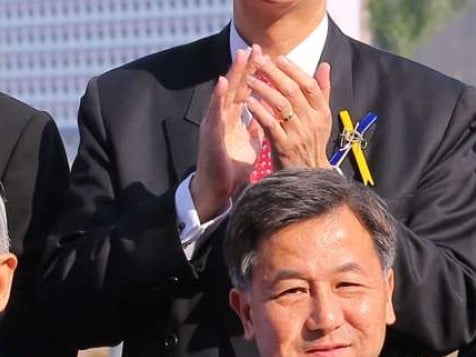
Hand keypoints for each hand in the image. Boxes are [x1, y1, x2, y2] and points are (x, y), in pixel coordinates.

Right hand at [191, 49, 261, 219]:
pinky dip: (218, 96)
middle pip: (235, 87)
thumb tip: (264, 116)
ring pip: (224, 94)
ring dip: (232, 74)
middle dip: (245, 67)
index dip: (254, 75)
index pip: (245, 91)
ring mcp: (215, 123)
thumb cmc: (231, 168)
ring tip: (240, 56)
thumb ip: (254, 129)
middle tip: (254, 47)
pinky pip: (215, 111)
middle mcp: (222, 117)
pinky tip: (223, 81)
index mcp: (232, 119)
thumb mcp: (249, 145)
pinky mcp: (211, 133)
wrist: (217, 189)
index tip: (264, 57)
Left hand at [247, 48, 332, 169]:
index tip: (278, 58)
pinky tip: (250, 102)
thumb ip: (322, 91)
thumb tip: (325, 65)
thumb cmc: (311, 144)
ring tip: (250, 79)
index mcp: (322, 113)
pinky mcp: (285, 146)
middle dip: (274, 74)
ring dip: (263, 89)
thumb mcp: (322, 118)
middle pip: (293, 91)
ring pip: (281, 105)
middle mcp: (312, 122)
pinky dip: (260, 111)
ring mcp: (299, 134)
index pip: (309, 85)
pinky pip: (270, 124)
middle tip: (258, 61)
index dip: (293, 70)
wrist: (309, 176)